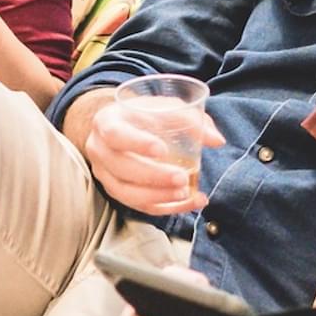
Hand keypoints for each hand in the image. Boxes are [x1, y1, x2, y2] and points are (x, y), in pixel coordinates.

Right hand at [83, 89, 224, 214]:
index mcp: (107, 122)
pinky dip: (165, 208)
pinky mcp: (116, 191)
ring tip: (185, 193)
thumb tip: (216, 141)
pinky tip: (189, 202)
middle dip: (153, 177)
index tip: (162, 150)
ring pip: (126, 193)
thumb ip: (191, 120)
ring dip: (157, 196)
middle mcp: (99, 149)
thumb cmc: (144, 116)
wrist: (122, 128)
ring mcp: (104, 174)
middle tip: (182, 178)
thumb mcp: (165, 107)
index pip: (115, 134)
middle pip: (121, 168)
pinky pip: (138, 205)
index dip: (137, 143)